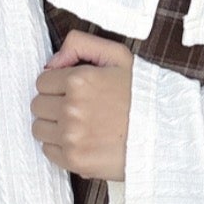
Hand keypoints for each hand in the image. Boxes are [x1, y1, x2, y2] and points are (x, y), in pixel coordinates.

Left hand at [31, 28, 132, 180]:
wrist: (166, 134)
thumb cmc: (143, 95)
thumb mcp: (119, 56)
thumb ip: (80, 44)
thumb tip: (52, 62)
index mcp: (79, 80)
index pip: (42, 81)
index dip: (57, 85)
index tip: (73, 92)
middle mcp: (71, 107)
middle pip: (38, 105)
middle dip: (54, 105)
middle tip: (77, 109)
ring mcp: (71, 135)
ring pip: (38, 128)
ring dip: (54, 126)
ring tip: (79, 125)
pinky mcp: (75, 159)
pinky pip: (48, 151)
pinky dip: (60, 146)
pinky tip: (81, 141)